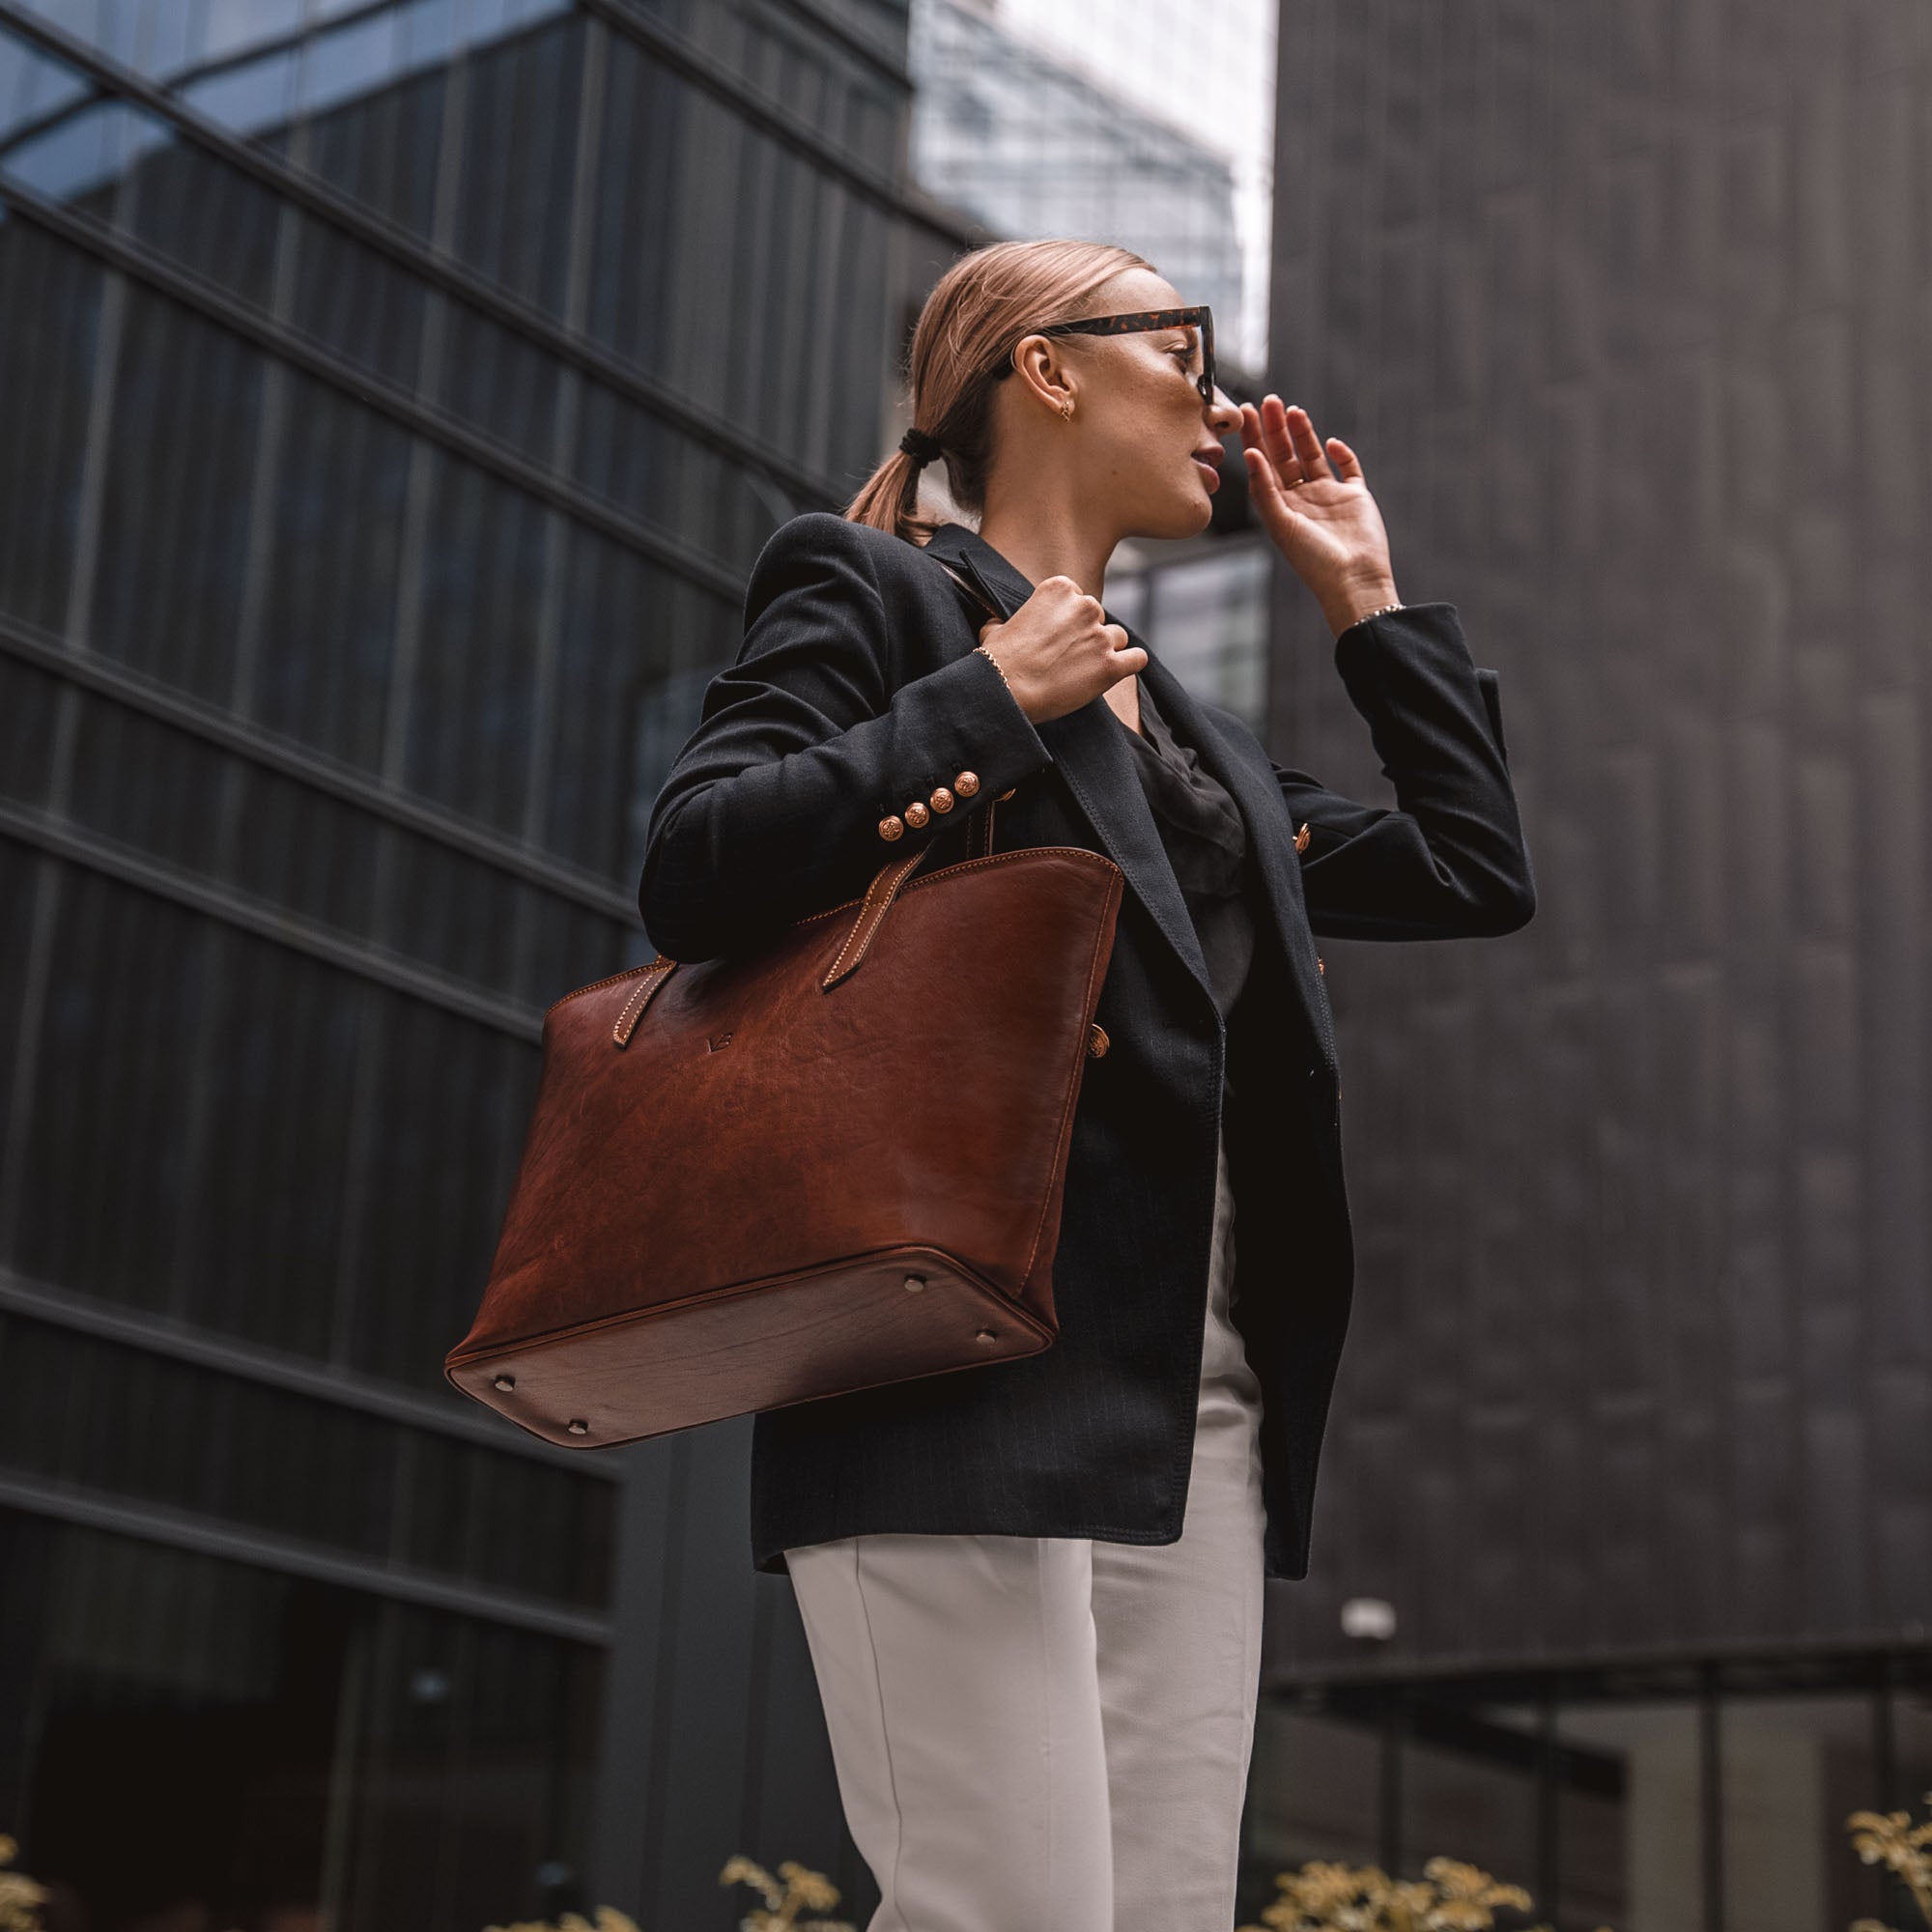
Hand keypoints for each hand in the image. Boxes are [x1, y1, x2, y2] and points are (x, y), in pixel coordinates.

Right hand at [976, 576, 1146, 724]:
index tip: (1059, 638)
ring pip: (1118, 637)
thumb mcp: (995, 628)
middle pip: (1100, 618)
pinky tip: (1116, 672)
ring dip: (1106, 651)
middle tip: (1069, 658)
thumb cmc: (997, 661)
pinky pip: (1137, 658)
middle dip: (1088, 636)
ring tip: (1085, 670)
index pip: (1080, 599)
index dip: (1071, 621)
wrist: (1004, 691)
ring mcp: (1100, 636)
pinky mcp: (1111, 666)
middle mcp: (1085, 607)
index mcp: (1060, 589)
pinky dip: (1130, 665)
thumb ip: (1008, 620)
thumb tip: (999, 624)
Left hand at [1240, 397, 1401, 635]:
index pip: (1263, 465)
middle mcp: (1302, 499)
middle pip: (1286, 455)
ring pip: (1313, 456)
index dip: (1255, 439)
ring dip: (1303, 433)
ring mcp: (1329, 496)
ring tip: (1292, 410)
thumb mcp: (1281, 523)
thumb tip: (1250, 453)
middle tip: (1269, 400)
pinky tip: (1331, 442)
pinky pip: (1348, 469)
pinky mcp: (1356, 497)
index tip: (1246, 413)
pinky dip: (1341, 453)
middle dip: (1276, 428)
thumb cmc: (1313, 559)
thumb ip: (1265, 488)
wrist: (1353, 579)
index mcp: (1280, 507)